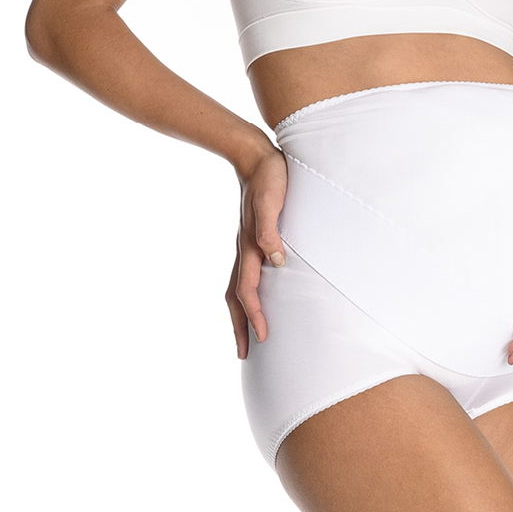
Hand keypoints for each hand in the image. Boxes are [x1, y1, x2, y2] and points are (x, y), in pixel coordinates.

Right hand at [226, 147, 289, 357]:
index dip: (255, 315)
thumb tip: (277, 261)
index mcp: (249, 246)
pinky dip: (245, 295)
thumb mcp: (272, 201)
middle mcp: (245, 250)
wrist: (254, 156)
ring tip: (246, 336)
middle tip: (245, 355)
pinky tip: (255, 300)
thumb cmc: (270, 178)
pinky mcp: (252, 241)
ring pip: (237, 289)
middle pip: (235, 297)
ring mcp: (246, 247)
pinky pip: (244, 276)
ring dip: (240, 315)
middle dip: (239, 326)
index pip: (248, 290)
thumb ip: (271, 230)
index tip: (264, 337)